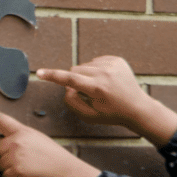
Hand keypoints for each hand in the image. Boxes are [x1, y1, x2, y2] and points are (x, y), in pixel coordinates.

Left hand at [0, 95, 100, 176]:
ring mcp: (14, 155)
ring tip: (28, 167)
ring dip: (10, 168)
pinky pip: (5, 175)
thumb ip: (20, 138)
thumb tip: (6, 144)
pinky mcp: (15, 170)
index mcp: (21, 130)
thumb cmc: (53, 156)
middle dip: (3, 156)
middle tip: (22, 160)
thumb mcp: (37, 138)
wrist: (66, 171)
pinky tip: (28, 175)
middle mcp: (15, 141)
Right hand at [35, 56, 176, 145]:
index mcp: (97, 88)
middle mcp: (104, 73)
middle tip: (87, 92)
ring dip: (86, 75)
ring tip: (100, 87)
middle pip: (75, 70)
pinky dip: (96, 70)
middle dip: (75, 79)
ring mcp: (112, 64)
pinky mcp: (117, 59)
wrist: (137, 107)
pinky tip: (106, 80)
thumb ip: (73, 103)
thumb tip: (66, 88)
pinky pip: (96, 61)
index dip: (53, 76)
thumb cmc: (111, 114)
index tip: (39, 72)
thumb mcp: (90, 116)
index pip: (69, 79)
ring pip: (85, 65)